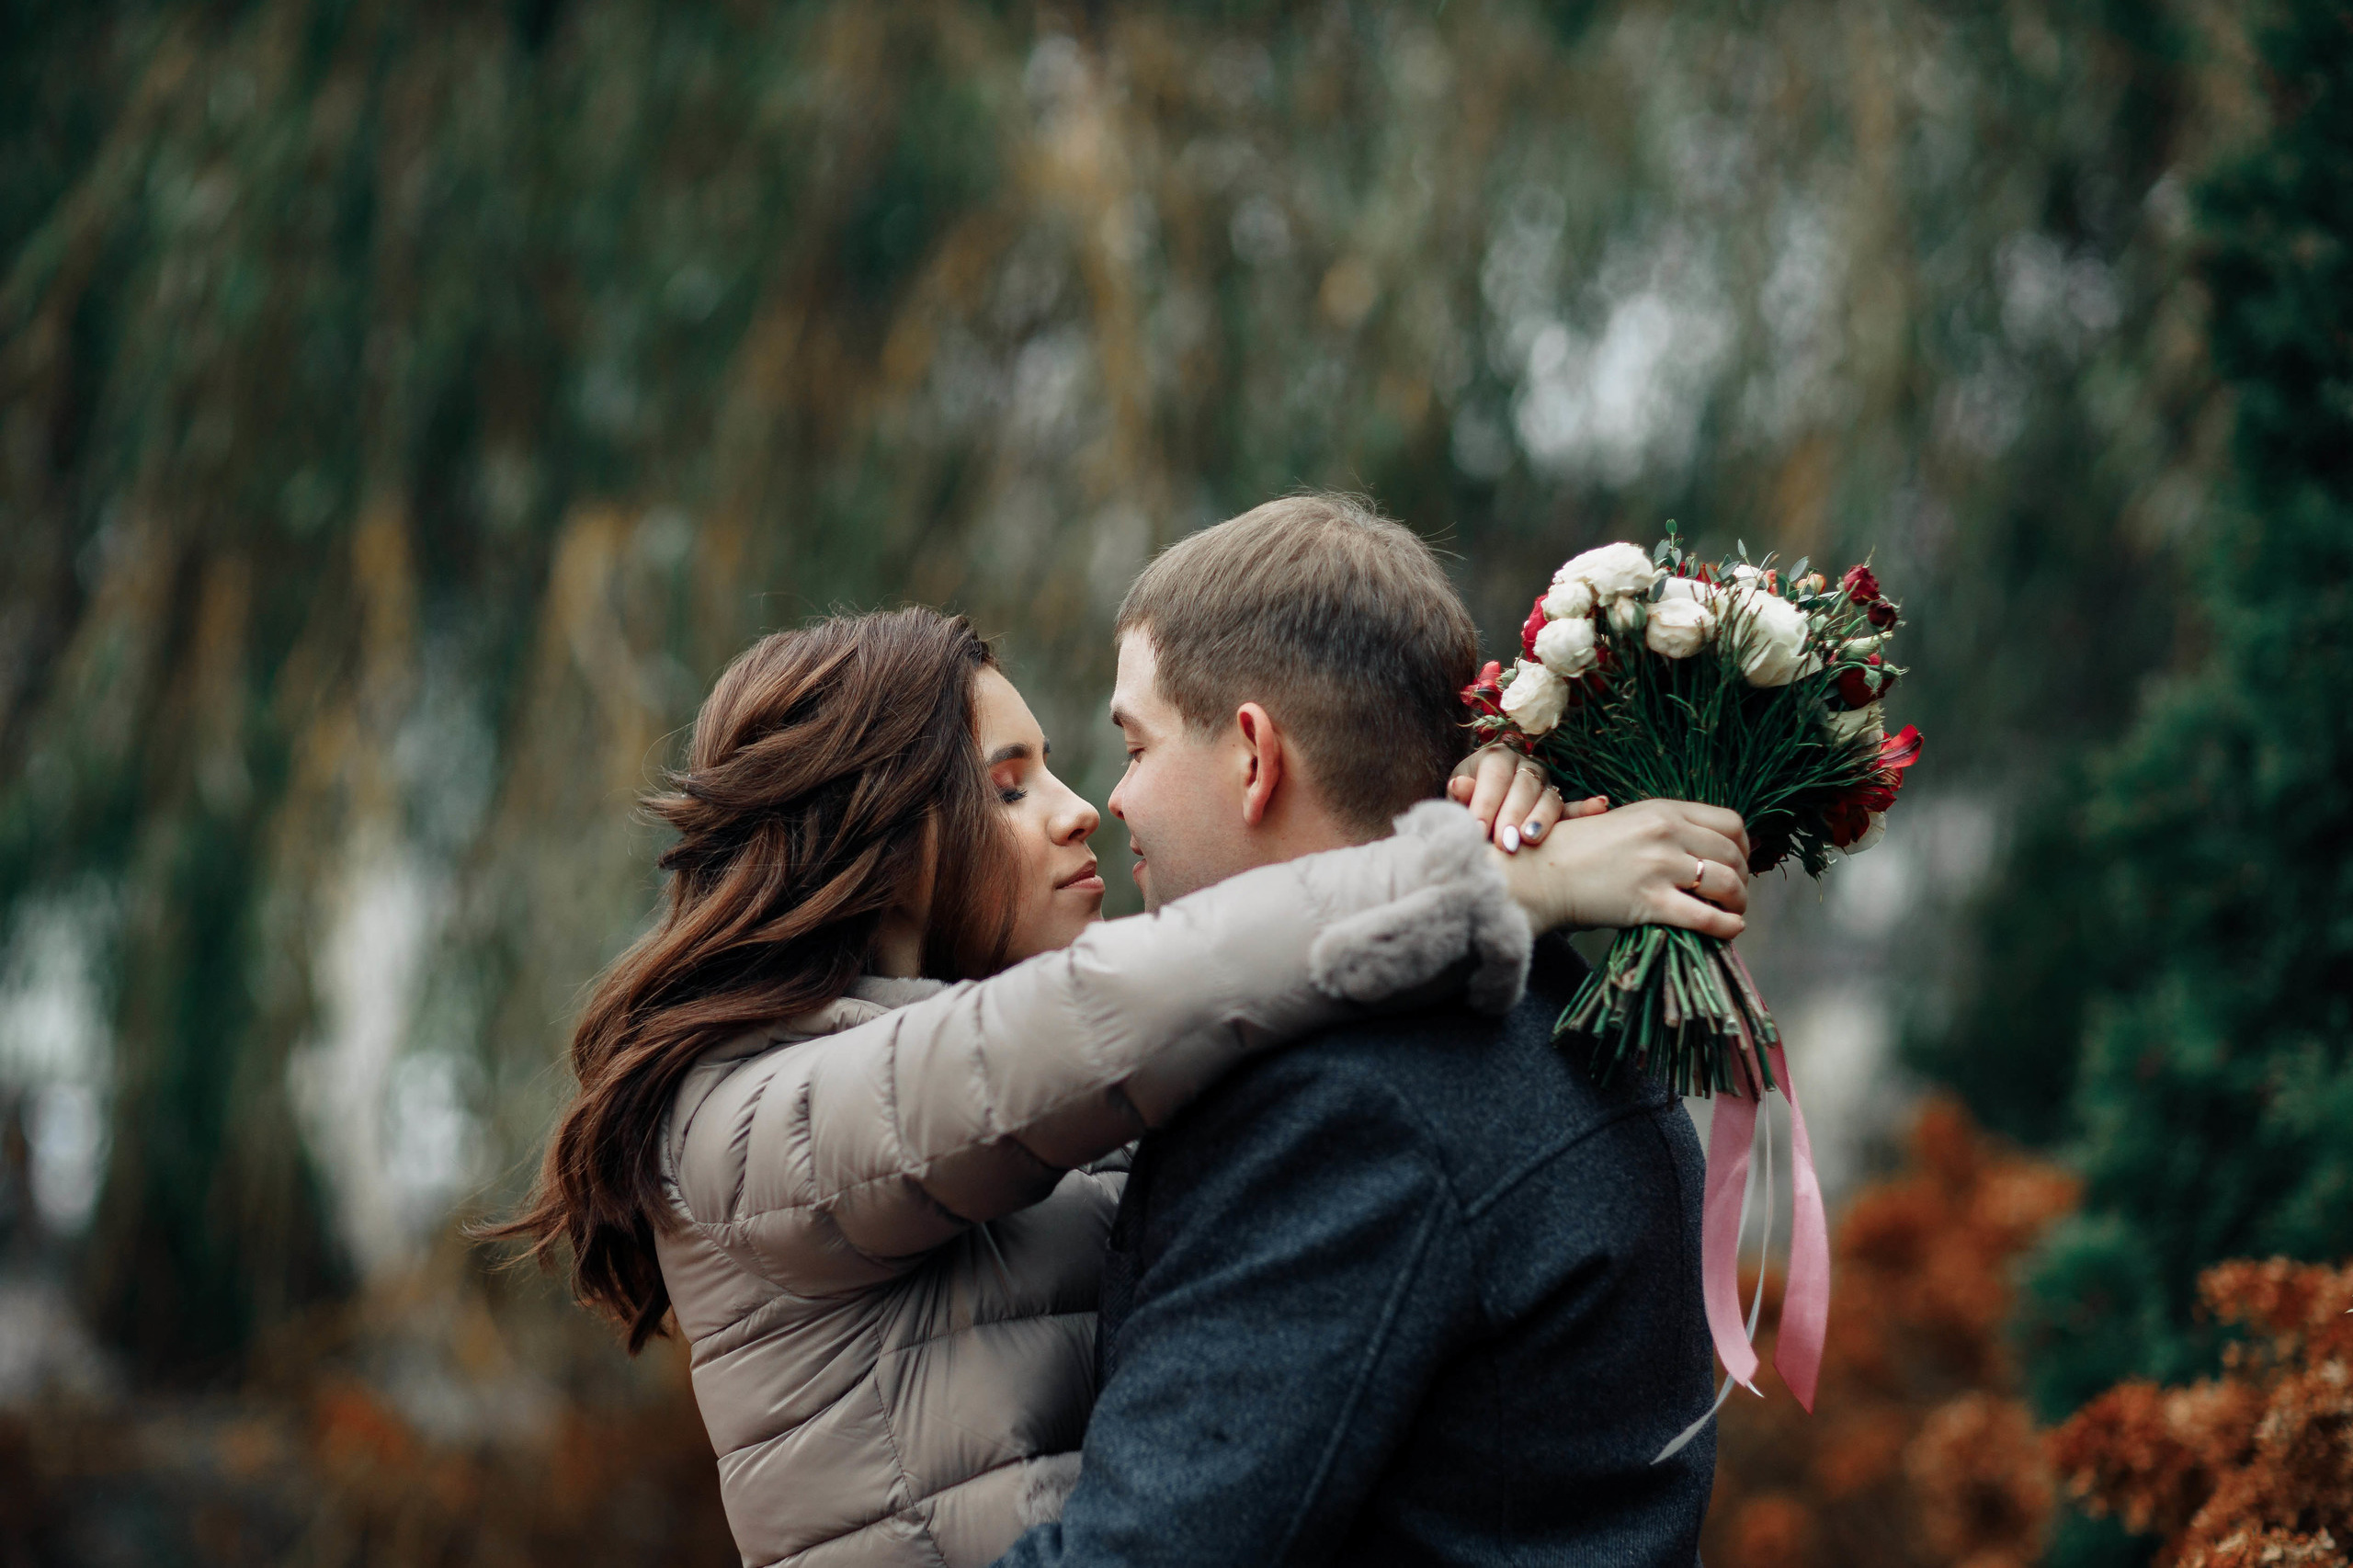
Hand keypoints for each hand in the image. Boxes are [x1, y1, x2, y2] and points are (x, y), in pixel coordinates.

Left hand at [1447, 743, 1607, 852]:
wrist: (1480, 813)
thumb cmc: (1466, 804)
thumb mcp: (1458, 798)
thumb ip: (1460, 796)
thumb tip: (1460, 785)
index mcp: (1495, 758)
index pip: (1495, 773)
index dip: (1486, 801)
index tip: (1477, 829)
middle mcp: (1523, 766)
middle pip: (1524, 785)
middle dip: (1513, 815)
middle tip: (1504, 842)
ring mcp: (1544, 784)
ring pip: (1547, 797)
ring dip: (1541, 818)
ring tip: (1531, 839)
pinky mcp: (1559, 804)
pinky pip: (1573, 808)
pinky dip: (1586, 809)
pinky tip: (1600, 806)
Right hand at [1492, 799, 1751, 939]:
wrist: (1540, 873)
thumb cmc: (1577, 849)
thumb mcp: (1626, 821)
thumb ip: (1664, 826)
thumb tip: (1700, 845)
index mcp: (1663, 810)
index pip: (1731, 823)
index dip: (1743, 847)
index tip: (1738, 863)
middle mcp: (1666, 833)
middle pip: (1733, 855)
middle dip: (1742, 878)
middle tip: (1734, 894)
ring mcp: (1659, 866)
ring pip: (1727, 885)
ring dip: (1738, 903)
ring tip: (1732, 913)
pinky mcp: (1649, 902)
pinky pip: (1706, 917)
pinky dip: (1727, 926)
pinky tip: (1730, 930)